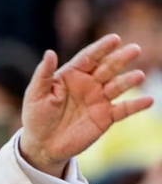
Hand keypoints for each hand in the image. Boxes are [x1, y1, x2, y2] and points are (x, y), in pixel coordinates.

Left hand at [20, 34, 152, 175]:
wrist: (43, 144)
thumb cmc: (36, 116)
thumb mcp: (36, 94)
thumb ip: (43, 73)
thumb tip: (50, 52)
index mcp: (71, 75)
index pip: (89, 57)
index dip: (101, 48)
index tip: (115, 39)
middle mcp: (88, 84)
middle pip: (107, 68)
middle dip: (120, 58)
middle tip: (135, 49)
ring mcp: (98, 100)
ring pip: (117, 86)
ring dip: (129, 80)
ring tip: (139, 76)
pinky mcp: (105, 118)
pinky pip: (123, 110)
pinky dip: (136, 105)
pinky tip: (148, 101)